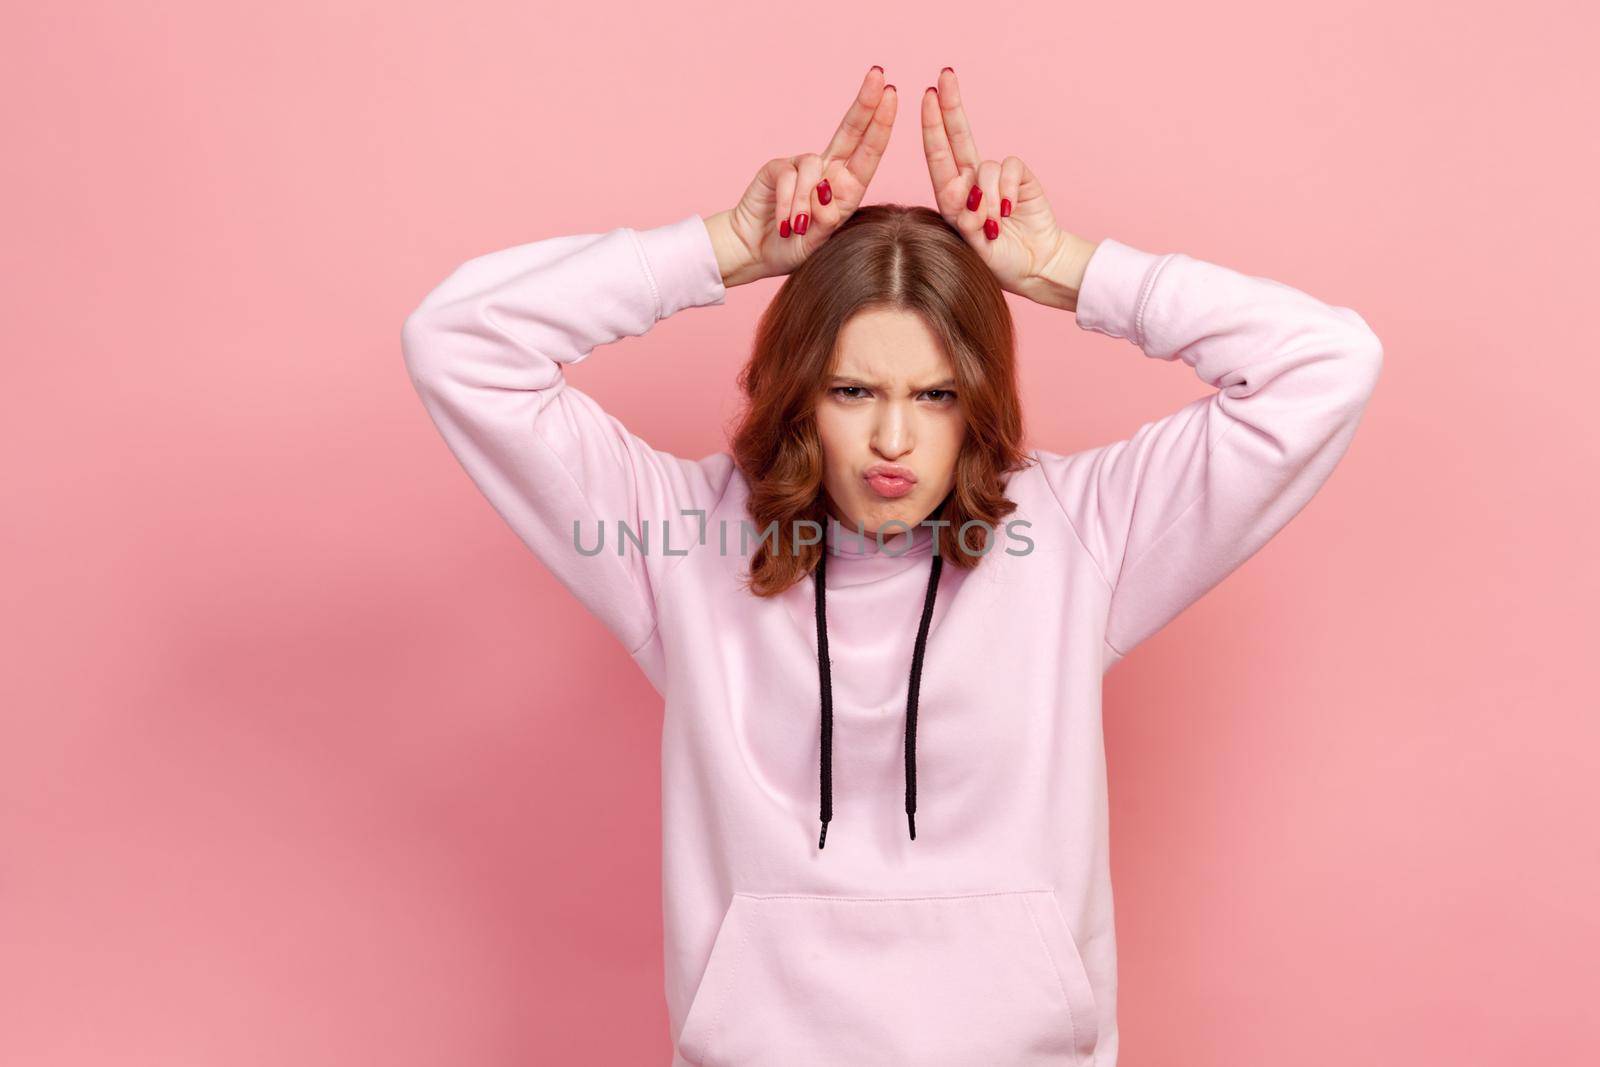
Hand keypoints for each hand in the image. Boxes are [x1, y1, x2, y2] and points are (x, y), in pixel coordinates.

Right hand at [703, 67, 896, 287]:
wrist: (754, 252)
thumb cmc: (791, 248)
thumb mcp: (817, 242)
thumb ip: (826, 221)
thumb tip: (825, 193)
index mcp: (848, 189)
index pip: (869, 152)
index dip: (881, 124)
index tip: (892, 95)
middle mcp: (829, 172)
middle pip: (850, 132)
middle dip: (865, 103)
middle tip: (879, 75)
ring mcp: (803, 168)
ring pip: (814, 167)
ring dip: (804, 201)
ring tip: (795, 228)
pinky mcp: (778, 168)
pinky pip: (789, 177)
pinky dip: (788, 204)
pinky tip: (784, 224)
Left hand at [920, 68, 1098, 310]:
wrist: (1032, 266)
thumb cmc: (995, 259)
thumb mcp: (970, 243)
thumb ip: (966, 218)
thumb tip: (969, 193)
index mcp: (950, 195)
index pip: (937, 154)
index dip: (931, 125)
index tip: (926, 96)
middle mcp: (970, 181)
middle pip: (958, 136)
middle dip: (951, 105)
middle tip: (945, 76)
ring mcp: (995, 177)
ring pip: (983, 166)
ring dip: (987, 196)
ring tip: (994, 223)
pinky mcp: (1019, 176)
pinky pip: (1008, 167)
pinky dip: (1006, 189)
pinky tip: (1010, 209)